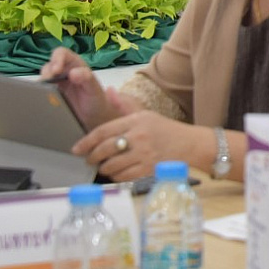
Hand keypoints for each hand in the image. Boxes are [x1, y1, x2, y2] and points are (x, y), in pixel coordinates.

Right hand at [41, 48, 120, 129]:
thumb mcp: (94, 88)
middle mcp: (63, 71)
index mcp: (75, 64)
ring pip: (43, 78)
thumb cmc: (96, 99)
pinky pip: (40, 91)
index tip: (56, 70)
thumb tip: (73, 72)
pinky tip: (42, 99)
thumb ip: (87, 78)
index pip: (62, 53)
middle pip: (48, 66)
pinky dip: (39, 93)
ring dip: (42, 83)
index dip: (57, 58)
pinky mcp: (49, 95)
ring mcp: (55, 83)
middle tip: (47, 83)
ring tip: (44, 91)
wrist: (94, 117)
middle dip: (46, 73)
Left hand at [72, 106, 204, 181]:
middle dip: (92, 157)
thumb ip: (125, 107)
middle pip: (104, 149)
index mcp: (136, 121)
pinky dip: (116, 176)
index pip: (103, 131)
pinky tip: (118, 173)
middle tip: (89, 159)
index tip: (77, 149)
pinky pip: (122, 176)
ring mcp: (143, 154)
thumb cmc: (167, 130)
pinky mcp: (147, 170)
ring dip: (104, 168)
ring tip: (104, 166)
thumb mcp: (146, 114)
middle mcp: (138, 137)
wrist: (192, 146)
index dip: (86, 141)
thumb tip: (108, 92)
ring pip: (111, 166)